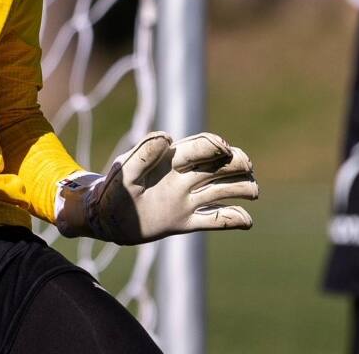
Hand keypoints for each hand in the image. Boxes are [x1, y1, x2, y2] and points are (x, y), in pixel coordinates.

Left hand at [55, 132, 256, 243]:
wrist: (104, 217)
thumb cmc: (112, 190)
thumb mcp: (124, 171)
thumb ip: (143, 155)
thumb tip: (168, 137)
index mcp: (170, 159)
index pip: (198, 146)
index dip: (212, 145)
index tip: (223, 149)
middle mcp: (182, 177)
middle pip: (218, 165)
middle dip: (236, 163)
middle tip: (247, 166)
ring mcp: (186, 199)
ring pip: (221, 190)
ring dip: (240, 187)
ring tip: (253, 191)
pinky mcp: (185, 221)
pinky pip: (214, 220)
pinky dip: (232, 219)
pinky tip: (247, 221)